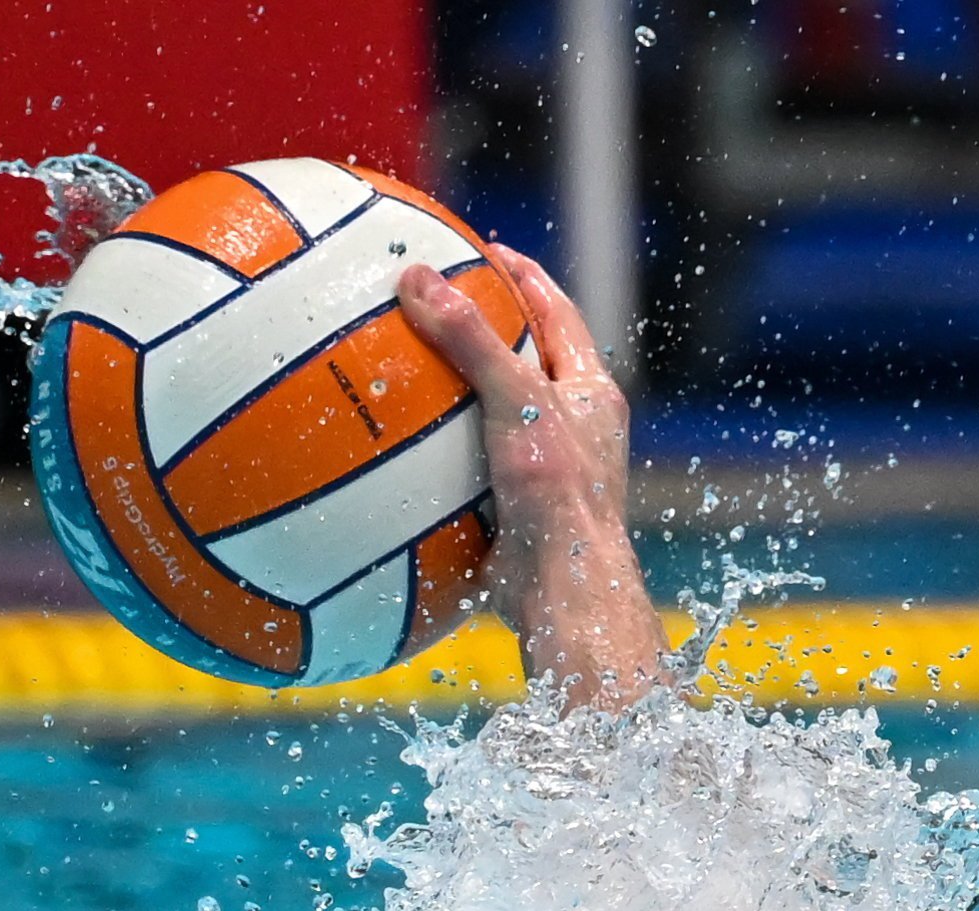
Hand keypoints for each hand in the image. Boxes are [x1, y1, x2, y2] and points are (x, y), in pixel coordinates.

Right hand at [395, 246, 667, 708]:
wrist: (563, 594)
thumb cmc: (558, 496)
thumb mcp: (517, 402)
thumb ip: (471, 340)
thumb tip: (416, 277)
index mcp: (592, 394)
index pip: (558, 314)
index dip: (522, 275)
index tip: (483, 248)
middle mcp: (576, 429)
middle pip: (528, 359)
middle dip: (485, 327)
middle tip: (433, 296)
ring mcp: (545, 470)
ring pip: (493, 416)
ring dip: (452, 391)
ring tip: (399, 361)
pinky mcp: (514, 508)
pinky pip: (465, 466)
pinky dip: (431, 449)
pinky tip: (386, 445)